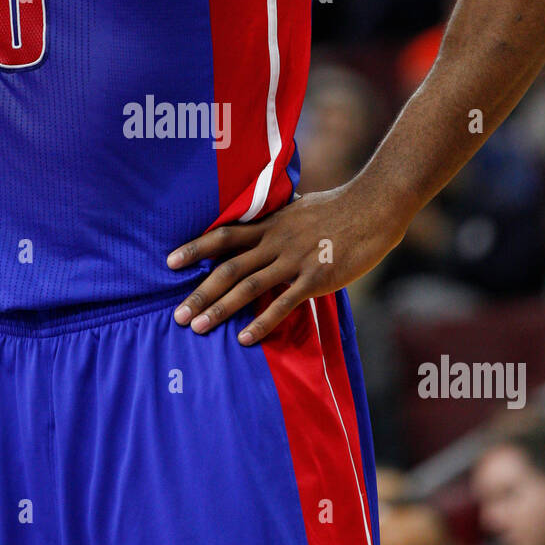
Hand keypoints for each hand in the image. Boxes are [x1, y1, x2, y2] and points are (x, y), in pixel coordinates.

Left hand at [166, 183, 406, 343]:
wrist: (374, 206)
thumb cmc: (341, 207)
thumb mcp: (301, 208)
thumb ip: (280, 220)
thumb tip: (266, 221)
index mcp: (270, 225)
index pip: (224, 236)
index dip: (195, 248)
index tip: (169, 262)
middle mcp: (276, 241)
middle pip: (228, 268)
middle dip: (200, 292)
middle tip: (176, 314)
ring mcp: (295, 260)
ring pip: (248, 286)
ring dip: (220, 309)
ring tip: (197, 327)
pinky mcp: (316, 279)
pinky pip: (283, 303)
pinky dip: (261, 322)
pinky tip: (244, 338)